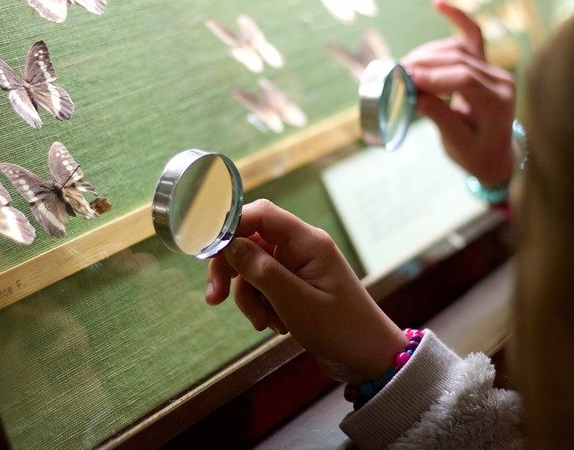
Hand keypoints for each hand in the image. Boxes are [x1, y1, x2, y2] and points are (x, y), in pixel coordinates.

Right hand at [206, 199, 405, 383]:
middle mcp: (302, 248)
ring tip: (265, 324)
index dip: (230, 225)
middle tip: (214, 299)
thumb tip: (229, 244)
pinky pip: (264, 286)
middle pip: (250, 242)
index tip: (206, 249)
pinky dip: (262, 305)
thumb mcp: (295, 302)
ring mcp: (299, 267)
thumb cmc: (340, 329)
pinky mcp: (296, 285)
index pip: (261, 214)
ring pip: (253, 268)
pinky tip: (275, 327)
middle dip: (230, 270)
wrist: (368, 359)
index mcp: (307, 242)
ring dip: (249, 297)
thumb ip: (261, 270)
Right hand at [400, 0, 515, 186]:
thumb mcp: (457, 144)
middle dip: (424, 64)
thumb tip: (413, 93)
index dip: (435, 77)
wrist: (494, 155)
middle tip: (395, 75)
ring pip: (457, 48)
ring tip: (403, 68)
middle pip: (459, 59)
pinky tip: (438, 3)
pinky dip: (456, 17)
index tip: (407, 81)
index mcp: (498, 103)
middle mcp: (500, 80)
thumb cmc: (475, 154)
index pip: (465, 80)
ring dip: (427, 53)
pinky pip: (472, 34)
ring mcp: (493, 69)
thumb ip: (439, 117)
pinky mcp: (484, 64)